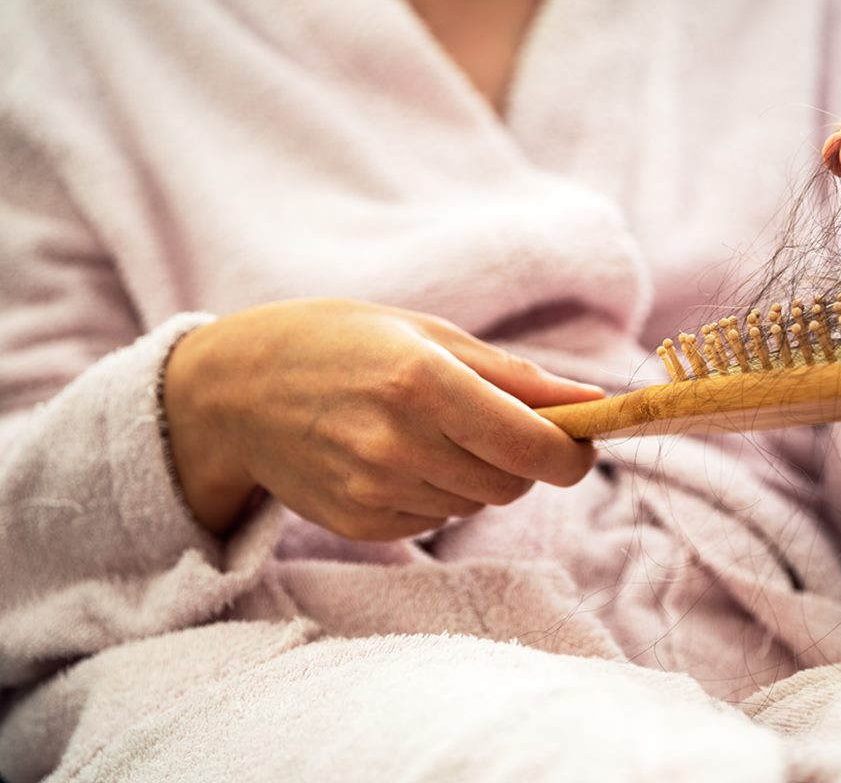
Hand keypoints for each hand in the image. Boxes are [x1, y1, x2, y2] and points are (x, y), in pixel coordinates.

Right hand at [163, 299, 602, 540]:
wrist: (232, 390)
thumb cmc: (338, 343)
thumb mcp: (426, 334)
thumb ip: (515, 376)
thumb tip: (592, 403)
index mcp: (423, 382)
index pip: (533, 447)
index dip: (573, 454)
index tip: (580, 444)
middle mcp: (399, 443)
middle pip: (513, 483)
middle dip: (522, 458)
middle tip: (492, 422)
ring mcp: (375, 490)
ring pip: (477, 504)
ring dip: (476, 474)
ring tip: (428, 430)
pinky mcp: (359, 522)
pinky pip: (436, 518)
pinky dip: (436, 492)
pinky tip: (395, 456)